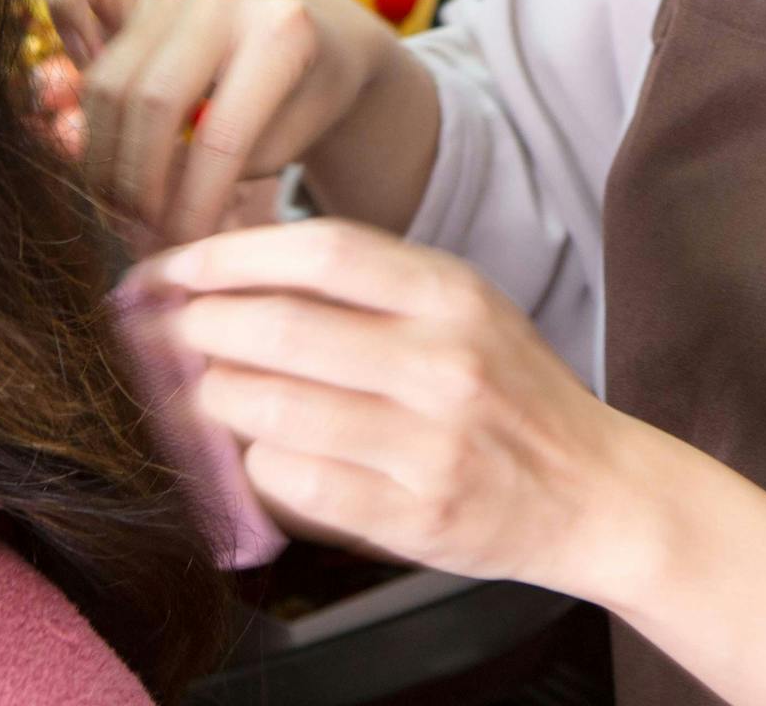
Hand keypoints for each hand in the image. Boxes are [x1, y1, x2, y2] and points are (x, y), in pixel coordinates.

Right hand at [62, 0, 395, 248]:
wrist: (319, 35)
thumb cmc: (305, 100)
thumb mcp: (286, 146)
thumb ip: (219, 176)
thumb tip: (142, 222)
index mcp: (281, 33)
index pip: (221, 137)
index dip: (193, 206)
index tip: (184, 252)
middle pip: (150, 104)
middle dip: (138, 187)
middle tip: (142, 238)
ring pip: (108, 81)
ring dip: (102, 160)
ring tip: (121, 212)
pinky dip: (66, 42)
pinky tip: (80, 107)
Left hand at [149, 218, 657, 595]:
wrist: (594, 490)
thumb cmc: (510, 390)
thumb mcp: (462, 309)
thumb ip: (368, 283)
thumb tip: (236, 259)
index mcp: (454, 295)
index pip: (321, 249)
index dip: (230, 253)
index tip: (175, 265)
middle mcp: (446, 363)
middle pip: (281, 328)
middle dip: (201, 326)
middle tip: (170, 330)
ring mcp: (431, 444)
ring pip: (273, 410)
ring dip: (215, 397)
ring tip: (208, 391)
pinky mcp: (414, 516)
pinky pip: (294, 482)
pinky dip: (255, 464)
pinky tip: (259, 452)